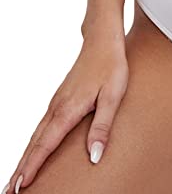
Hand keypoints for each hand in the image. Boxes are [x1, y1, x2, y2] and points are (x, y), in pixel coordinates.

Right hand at [3, 30, 128, 191]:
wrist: (103, 41)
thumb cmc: (111, 67)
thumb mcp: (113, 96)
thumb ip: (102, 127)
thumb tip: (95, 157)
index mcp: (68, 110)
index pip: (45, 145)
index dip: (32, 167)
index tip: (20, 187)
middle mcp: (56, 108)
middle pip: (34, 144)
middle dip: (20, 169)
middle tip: (8, 193)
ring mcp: (56, 103)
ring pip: (35, 136)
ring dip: (24, 158)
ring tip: (16, 180)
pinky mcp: (59, 100)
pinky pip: (41, 128)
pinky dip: (33, 144)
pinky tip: (32, 152)